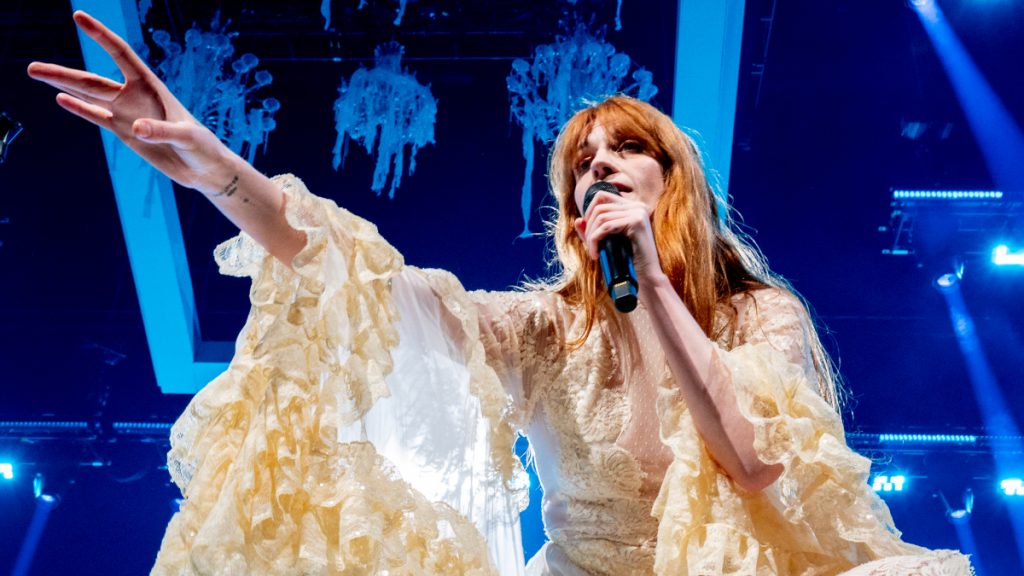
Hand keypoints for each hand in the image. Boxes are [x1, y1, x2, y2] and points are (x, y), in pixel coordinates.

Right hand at [27, 11, 235, 195]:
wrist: (204, 169)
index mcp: (152, 87)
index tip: (79, 16)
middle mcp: (135, 96)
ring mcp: (127, 114)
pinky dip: (79, 109)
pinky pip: (97, 118)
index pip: (121, 54)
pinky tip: (60, 99)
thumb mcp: (188, 138)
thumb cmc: (204, 148)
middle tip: (31, 67)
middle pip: (93, 80)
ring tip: (35, 75)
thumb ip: (163, 132)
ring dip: (63, 86)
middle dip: (63, 73)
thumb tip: (134, 129)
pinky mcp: (124, 133)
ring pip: (89, 97)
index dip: (100, 36)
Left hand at [574, 190, 662, 282]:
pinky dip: (595, 241)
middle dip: (588, 228)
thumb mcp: (606, 242)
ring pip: (601, 217)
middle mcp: (637, 206)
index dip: (588, 211)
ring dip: (591, 236)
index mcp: (632, 207)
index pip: (602, 196)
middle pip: (599, 206)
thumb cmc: (627, 261)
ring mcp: (638, 212)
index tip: (588, 232)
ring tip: (594, 252)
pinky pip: (606, 226)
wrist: (646, 277)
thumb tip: (578, 220)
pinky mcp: (636, 222)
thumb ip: (592, 231)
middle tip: (590, 246)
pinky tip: (596, 254)